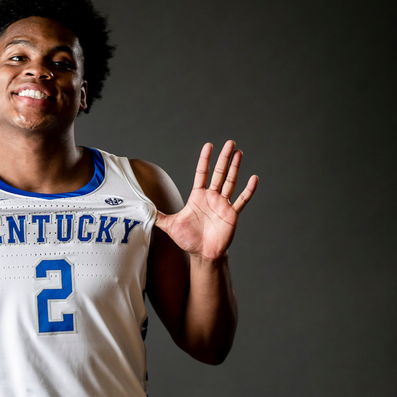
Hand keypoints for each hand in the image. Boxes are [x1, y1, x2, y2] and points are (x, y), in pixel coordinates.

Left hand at [156, 141, 257, 260]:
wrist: (202, 254)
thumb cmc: (188, 239)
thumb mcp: (169, 226)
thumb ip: (157, 216)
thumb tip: (142, 210)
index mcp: (198, 196)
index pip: (201, 173)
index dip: (205, 160)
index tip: (208, 145)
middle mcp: (211, 197)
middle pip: (219, 173)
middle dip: (223, 158)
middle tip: (229, 142)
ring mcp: (223, 204)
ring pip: (230, 182)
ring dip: (235, 168)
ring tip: (239, 153)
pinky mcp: (232, 214)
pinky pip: (242, 200)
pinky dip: (248, 190)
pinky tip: (254, 178)